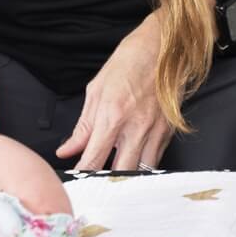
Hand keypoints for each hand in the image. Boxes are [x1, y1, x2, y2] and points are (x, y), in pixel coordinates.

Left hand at [54, 12, 174, 170]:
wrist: (162, 48)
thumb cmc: (126, 63)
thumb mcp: (96, 90)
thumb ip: (82, 126)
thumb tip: (67, 149)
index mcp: (112, 115)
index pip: (94, 158)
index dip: (83, 174)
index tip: (75, 182)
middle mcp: (135, 127)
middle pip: (120, 173)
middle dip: (106, 184)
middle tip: (95, 188)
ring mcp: (154, 131)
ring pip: (141, 171)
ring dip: (127, 178)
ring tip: (113, 182)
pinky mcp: (168, 132)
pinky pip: (154, 160)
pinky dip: (142, 166)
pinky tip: (132, 166)